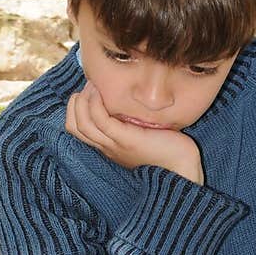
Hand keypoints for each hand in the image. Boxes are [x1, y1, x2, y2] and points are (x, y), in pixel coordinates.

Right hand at [66, 81, 203, 182]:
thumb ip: (133, 121)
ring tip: (95, 84)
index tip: (90, 91)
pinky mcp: (125, 140)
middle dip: (76, 101)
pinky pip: (100, 120)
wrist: (182, 170)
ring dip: (84, 98)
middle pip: (73, 125)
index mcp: (109, 146)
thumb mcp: (144, 132)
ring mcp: (114, 144)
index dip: (76, 107)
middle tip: (92, 84)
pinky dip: (96, 103)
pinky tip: (103, 91)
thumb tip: (131, 100)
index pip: (76, 128)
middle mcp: (107, 147)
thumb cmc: (169, 150)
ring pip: (81, 122)